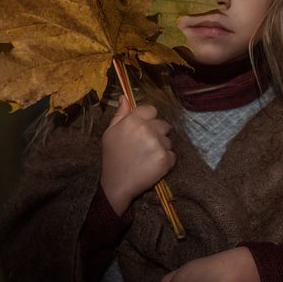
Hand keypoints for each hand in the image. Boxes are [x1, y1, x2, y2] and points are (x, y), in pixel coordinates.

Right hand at [100, 96, 174, 214]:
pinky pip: (172, 155)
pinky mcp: (166, 159)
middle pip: (163, 125)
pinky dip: (165, 160)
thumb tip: (124, 97)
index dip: (148, 118)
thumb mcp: (110, 133)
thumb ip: (120, 114)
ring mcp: (158, 145)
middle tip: (145, 145)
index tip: (142, 128)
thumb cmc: (112, 157)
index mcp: (133, 121)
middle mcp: (148, 130)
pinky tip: (153, 165)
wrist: (117, 184)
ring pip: (168, 140)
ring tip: (147, 157)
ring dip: (161, 147)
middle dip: (157, 133)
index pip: (151, 110)